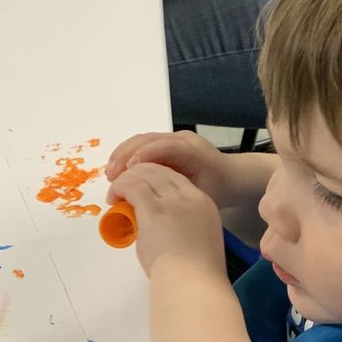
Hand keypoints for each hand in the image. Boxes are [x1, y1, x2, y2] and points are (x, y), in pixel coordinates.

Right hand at [107, 131, 232, 206]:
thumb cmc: (218, 190)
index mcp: (193, 151)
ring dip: (123, 155)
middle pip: (148, 140)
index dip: (143, 157)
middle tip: (110, 176)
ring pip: (142, 140)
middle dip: (126, 156)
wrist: (231, 177)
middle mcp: (183, 140)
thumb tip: (148, 203)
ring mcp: (174, 138)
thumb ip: (176, 196)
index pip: (165, 148)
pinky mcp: (167, 143)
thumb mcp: (200, 197)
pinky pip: (144, 145)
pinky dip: (129, 155)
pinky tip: (119, 171)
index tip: (125, 172)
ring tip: (110, 174)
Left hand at [107, 162, 225, 278]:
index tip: (141, 188)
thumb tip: (163, 230)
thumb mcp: (197, 241)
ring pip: (144, 174)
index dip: (154, 178)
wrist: (193, 283)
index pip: (176, 178)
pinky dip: (120, 188)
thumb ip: (183, 228)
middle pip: (159, 171)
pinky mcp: (154, 211)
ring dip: (125, 181)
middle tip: (123, 189)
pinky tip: (114, 198)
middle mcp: (190, 198)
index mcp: (204, 204)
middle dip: (138, 175)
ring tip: (115, 195)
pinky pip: (133, 187)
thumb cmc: (195, 273)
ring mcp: (172, 202)